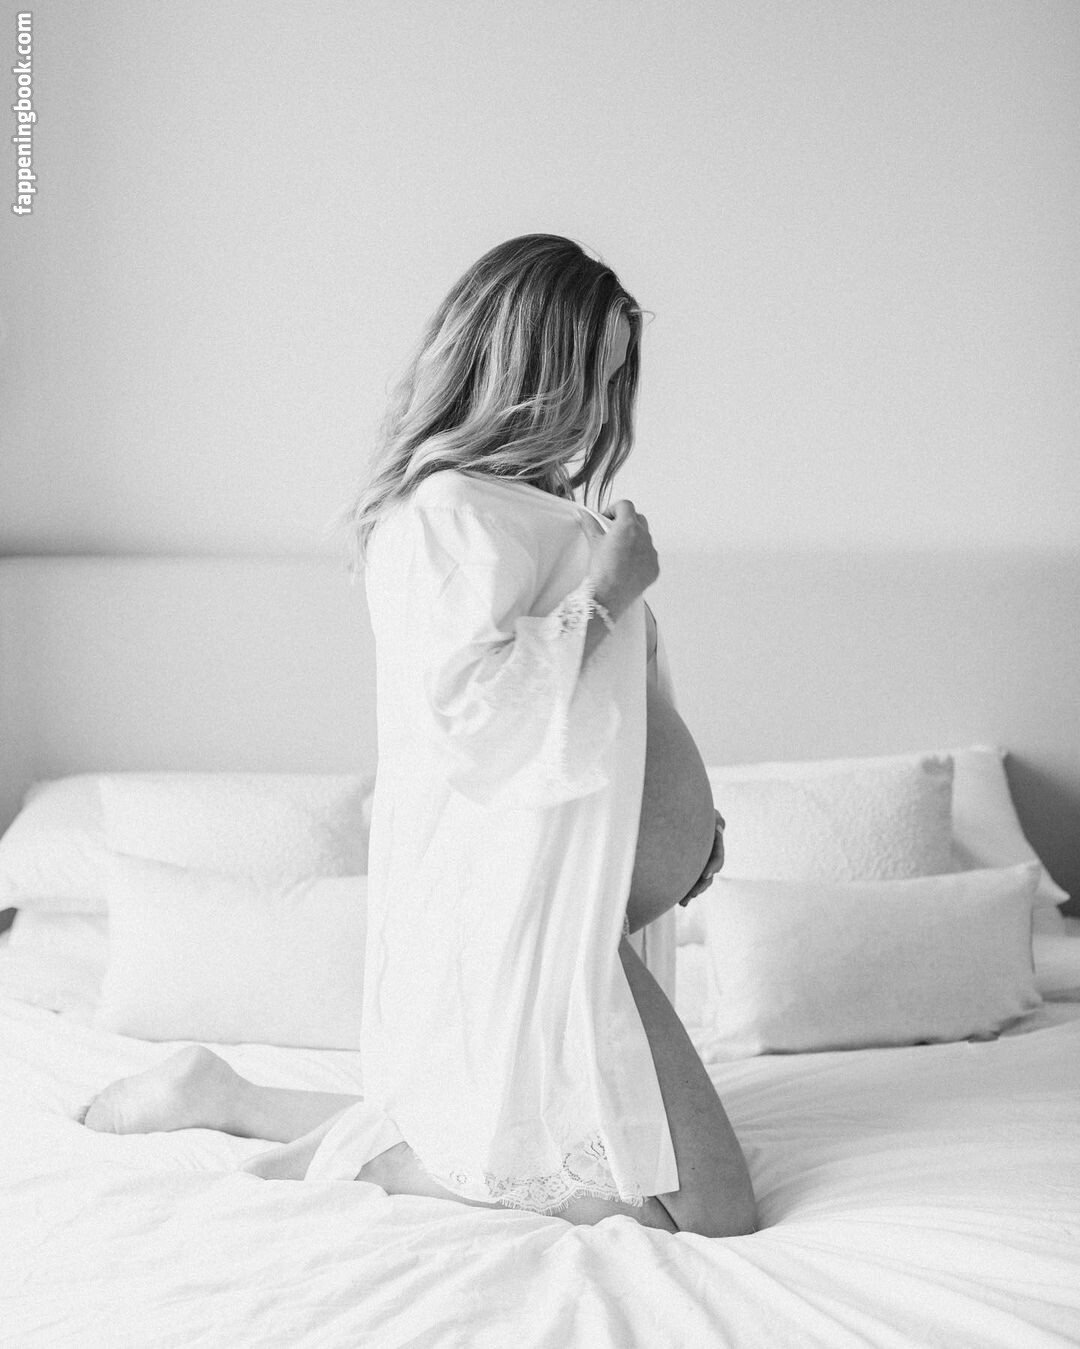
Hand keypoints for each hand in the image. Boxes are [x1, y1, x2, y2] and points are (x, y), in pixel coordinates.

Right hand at [589, 501, 658, 618]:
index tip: (607, 519)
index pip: (625, 505)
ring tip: (620, 551)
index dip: (614, 509)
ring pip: (645, 538)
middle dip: (627, 522)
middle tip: (614, 532)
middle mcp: (644, 536)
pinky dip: (641, 557)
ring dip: (635, 539)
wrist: (609, 595)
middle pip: (638, 519)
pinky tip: (628, 566)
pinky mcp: (655, 567)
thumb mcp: (594, 543)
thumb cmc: (601, 569)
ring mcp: (652, 552)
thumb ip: (590, 525)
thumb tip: (583, 514)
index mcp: (628, 526)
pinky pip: (649, 557)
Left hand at [678, 810, 724, 904]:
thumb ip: (710, 819)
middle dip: (701, 885)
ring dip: (693, 891)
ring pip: (702, 880)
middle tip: (692, 895)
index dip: (713, 866)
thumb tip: (715, 825)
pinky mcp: (693, 865)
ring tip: (683, 901)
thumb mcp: (704, 811)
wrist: (687, 810)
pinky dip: (687, 891)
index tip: (706, 875)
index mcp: (715, 840)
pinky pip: (692, 880)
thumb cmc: (694, 808)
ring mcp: (703, 860)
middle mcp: (711, 853)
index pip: (717, 856)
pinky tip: (681, 902)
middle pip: (710, 872)